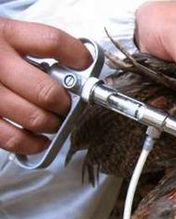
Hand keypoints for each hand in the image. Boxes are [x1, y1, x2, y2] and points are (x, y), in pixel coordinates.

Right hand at [0, 18, 90, 153]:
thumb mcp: (7, 37)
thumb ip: (35, 48)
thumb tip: (75, 69)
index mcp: (6, 35)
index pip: (52, 42)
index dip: (76, 56)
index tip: (86, 65)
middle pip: (46, 91)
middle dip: (64, 104)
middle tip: (65, 105)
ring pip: (33, 117)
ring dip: (51, 125)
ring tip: (53, 122)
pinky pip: (11, 138)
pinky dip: (32, 144)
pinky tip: (39, 140)